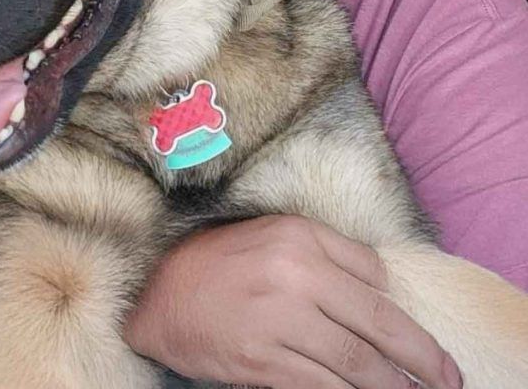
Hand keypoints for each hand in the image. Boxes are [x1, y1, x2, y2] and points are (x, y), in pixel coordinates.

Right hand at [125, 215, 462, 388]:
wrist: (158, 292)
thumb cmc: (219, 259)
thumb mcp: (273, 232)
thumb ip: (329, 250)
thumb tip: (382, 284)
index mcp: (299, 239)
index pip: (374, 277)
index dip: (403, 313)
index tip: (425, 340)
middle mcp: (293, 276)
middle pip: (376, 324)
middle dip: (420, 358)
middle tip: (447, 379)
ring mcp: (278, 323)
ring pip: (355, 365)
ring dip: (392, 388)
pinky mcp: (262, 364)